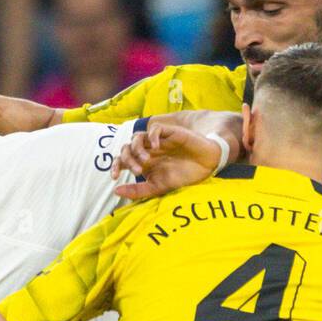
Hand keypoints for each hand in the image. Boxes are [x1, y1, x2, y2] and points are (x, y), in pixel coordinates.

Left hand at [112, 119, 231, 200]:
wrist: (206, 166)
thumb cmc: (183, 176)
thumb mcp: (158, 187)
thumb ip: (138, 190)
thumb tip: (116, 191)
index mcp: (143, 163)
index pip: (122, 160)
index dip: (115, 166)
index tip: (115, 178)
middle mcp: (148, 151)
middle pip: (127, 148)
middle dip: (128, 159)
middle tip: (138, 170)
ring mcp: (157, 141)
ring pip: (137, 138)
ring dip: (137, 149)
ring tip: (146, 160)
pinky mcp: (169, 132)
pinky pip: (154, 129)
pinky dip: (152, 137)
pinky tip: (157, 147)